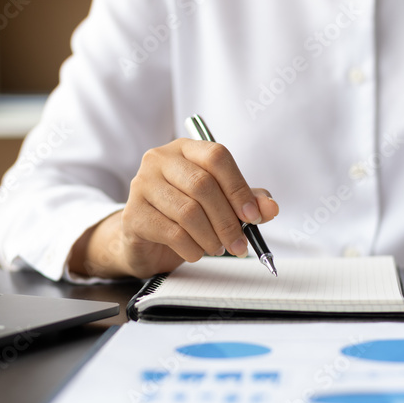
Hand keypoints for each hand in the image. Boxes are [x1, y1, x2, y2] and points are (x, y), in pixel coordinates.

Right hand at [70, 138, 278, 278]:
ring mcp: (142, 185)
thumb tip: (270, 207)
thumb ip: (246, 201)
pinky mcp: (133, 214)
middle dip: (227, 220)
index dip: (238, 188)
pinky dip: (191, 248)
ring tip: (218, 249)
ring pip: (188, 211)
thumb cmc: (183, 215)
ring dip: (211, 237)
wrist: (144, 240)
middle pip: (203, 185)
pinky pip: (171, 232)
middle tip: (239, 244)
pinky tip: (196, 253)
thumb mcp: (219, 204)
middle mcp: (160, 160)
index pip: (216, 157)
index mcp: (185, 149)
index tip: (254, 216)